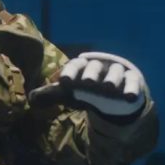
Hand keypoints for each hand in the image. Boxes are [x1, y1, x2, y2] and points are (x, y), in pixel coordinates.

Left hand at [29, 52, 147, 116]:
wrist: (112, 95)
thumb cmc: (86, 92)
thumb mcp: (69, 93)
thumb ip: (51, 95)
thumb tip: (31, 99)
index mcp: (82, 67)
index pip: (75, 65)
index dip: (70, 72)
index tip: (64, 82)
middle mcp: (99, 67)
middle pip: (95, 67)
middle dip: (91, 74)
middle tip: (88, 83)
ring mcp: (116, 73)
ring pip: (115, 72)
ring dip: (112, 79)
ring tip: (109, 89)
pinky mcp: (132, 80)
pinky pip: (133, 82)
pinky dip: (132, 88)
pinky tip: (130, 97)